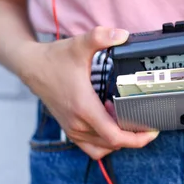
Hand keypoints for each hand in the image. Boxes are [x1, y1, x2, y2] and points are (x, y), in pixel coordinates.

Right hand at [19, 27, 158, 159]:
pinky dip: (105, 143)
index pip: (114, 136)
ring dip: (119, 140)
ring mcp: (73, 129)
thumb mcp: (79, 44)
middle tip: (148, 124)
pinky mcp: (70, 129)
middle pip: (113, 144)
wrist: (31, 66)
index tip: (152, 131)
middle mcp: (78, 124)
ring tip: (130, 123)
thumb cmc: (55, 59)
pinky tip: (112, 125)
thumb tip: (122, 35)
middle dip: (134, 138)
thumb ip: (100, 37)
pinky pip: (92, 147)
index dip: (137, 139)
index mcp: (84, 108)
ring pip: (103, 148)